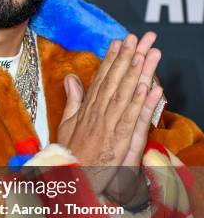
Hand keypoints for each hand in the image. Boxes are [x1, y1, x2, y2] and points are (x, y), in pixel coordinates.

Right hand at [57, 32, 162, 193]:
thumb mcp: (66, 123)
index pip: (102, 78)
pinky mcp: (119, 142)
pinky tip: (151, 88)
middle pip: (116, 81)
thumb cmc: (70, 153)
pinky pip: (132, 120)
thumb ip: (73, 99)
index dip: (112, 58)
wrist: (71, 180)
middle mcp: (99, 113)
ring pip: (126, 95)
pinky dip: (142, 104)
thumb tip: (72, 77)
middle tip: (139, 37)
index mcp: (88, 108)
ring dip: (138, 73)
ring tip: (148, 53)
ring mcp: (109, 127)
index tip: (120, 41)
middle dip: (128, 57)